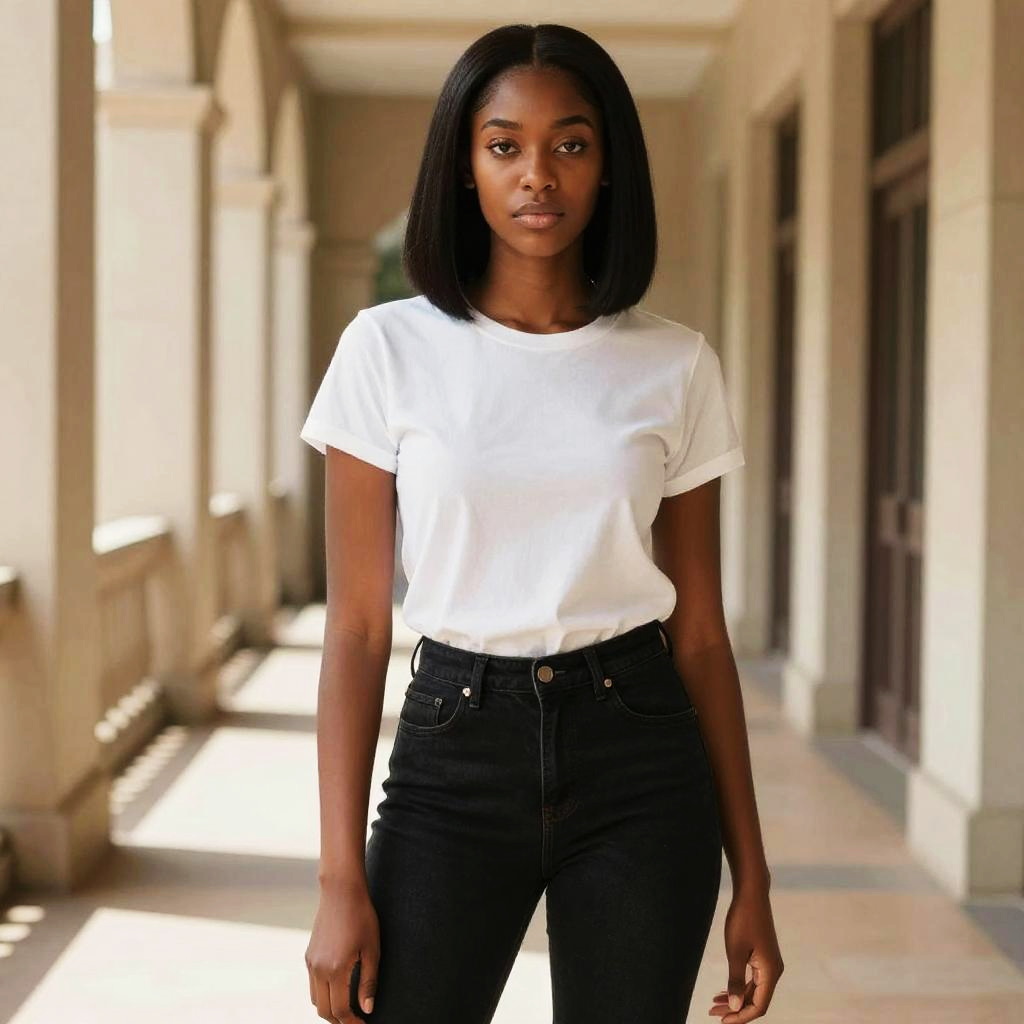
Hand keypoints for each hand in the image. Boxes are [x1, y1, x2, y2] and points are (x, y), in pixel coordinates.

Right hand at [305, 878, 379, 1020]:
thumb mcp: (372, 949)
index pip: (340, 1010)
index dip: (352, 1023)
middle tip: (356, 1020)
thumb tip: (367, 1009)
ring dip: (329, 1009)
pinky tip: (337, 989)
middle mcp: (318, 969)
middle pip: (324, 1010)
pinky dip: (322, 994)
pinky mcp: (309, 955)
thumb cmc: (362, 916)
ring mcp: (311, 962)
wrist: (341, 891)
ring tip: (348, 1008)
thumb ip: (368, 982)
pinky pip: (312, 985)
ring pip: (315, 1000)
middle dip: (339, 1020)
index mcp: (335, 970)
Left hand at [708, 885, 783, 1020]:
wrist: (752, 894)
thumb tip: (736, 1005)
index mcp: (770, 972)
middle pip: (756, 1000)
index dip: (741, 1016)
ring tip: (715, 1003)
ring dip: (736, 998)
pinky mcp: (763, 956)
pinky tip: (725, 990)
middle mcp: (773, 971)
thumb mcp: (735, 951)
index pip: (758, 1006)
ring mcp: (769, 963)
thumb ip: (736, 980)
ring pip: (753, 990)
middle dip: (735, 1009)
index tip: (722, 1020)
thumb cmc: (743, 920)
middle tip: (713, 1012)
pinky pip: (753, 979)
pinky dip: (739, 986)